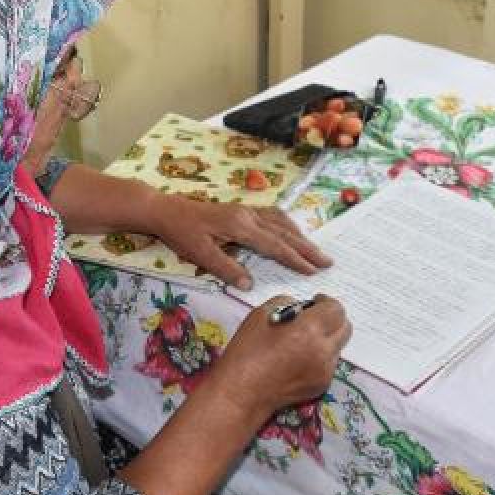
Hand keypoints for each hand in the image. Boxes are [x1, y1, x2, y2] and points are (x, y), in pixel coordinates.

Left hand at [149, 196, 331, 288]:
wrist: (167, 211)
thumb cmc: (181, 234)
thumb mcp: (200, 255)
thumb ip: (226, 269)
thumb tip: (249, 285)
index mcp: (240, 226)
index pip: (274, 245)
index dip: (295, 259)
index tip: (313, 270)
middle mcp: (248, 215)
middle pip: (284, 232)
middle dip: (307, 248)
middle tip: (327, 262)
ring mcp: (246, 210)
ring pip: (281, 222)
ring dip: (300, 236)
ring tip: (315, 251)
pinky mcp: (242, 210)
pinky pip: (273, 216)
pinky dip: (288, 226)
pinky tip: (292, 233)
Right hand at [209, 294, 350, 417]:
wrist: (242, 392)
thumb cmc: (247, 352)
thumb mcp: (260, 314)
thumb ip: (287, 303)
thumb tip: (303, 308)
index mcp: (309, 329)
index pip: (336, 309)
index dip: (326, 303)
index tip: (316, 303)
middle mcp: (323, 351)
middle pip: (345, 327)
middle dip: (331, 320)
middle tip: (314, 319)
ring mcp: (325, 370)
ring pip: (338, 346)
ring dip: (326, 339)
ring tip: (302, 342)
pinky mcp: (322, 385)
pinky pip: (329, 363)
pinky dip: (319, 356)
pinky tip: (298, 359)